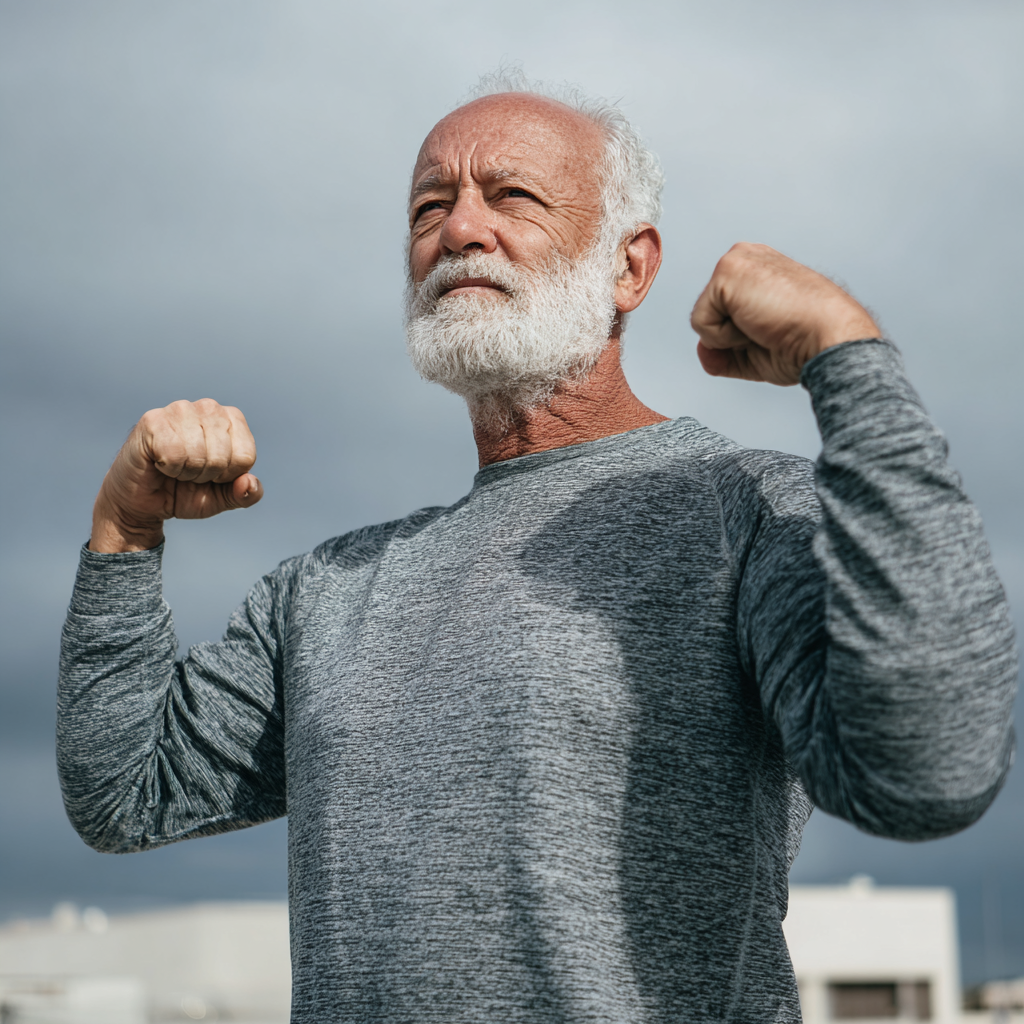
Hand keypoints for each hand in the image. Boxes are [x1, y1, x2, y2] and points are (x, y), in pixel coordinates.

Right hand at [90, 399, 261, 552]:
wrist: (144, 502)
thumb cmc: (185, 492)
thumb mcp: (223, 498)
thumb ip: (246, 495)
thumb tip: (249, 483)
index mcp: (232, 420)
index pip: (246, 456)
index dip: (228, 476)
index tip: (212, 475)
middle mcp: (209, 408)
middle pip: (223, 456)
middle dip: (206, 475)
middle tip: (189, 472)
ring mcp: (180, 410)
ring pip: (199, 454)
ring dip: (186, 472)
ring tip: (175, 467)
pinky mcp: (153, 420)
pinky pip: (174, 453)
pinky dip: (168, 468)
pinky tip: (160, 462)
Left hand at [690, 242, 879, 385]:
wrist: (829, 337)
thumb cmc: (804, 344)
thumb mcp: (755, 351)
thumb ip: (723, 352)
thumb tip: (702, 350)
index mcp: (755, 269)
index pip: (721, 314)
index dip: (739, 337)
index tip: (776, 330)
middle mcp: (744, 258)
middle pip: (708, 316)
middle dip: (731, 337)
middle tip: (771, 330)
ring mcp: (735, 260)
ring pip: (702, 320)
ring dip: (730, 338)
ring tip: (765, 324)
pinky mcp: (726, 272)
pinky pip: (701, 324)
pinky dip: (725, 337)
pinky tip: (757, 322)